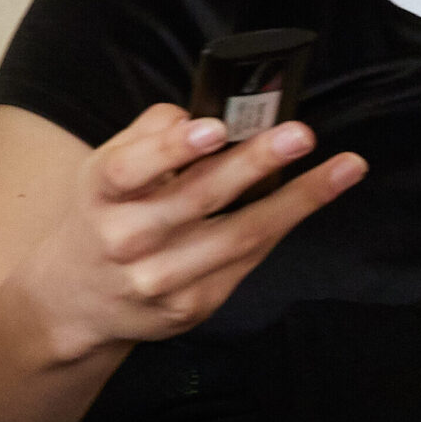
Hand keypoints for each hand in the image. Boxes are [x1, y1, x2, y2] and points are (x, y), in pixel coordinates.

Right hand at [0, 102, 364, 360]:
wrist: (75, 301)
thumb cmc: (106, 215)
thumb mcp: (108, 168)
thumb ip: (151, 134)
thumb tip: (201, 115)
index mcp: (100, 194)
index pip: (129, 169)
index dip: (171, 149)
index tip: (215, 128)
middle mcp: (125, 238)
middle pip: (196, 200)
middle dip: (253, 164)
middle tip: (301, 134)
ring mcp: (159, 279)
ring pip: (237, 236)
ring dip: (298, 199)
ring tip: (345, 167)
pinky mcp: (191, 307)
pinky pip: (248, 259)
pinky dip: (285, 224)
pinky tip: (317, 196)